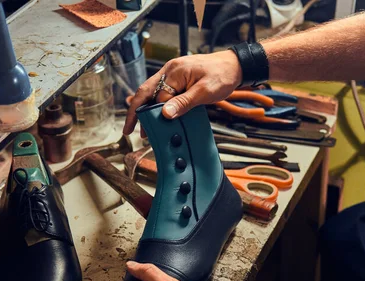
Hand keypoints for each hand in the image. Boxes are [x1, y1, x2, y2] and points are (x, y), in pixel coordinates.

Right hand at [122, 51, 242, 135]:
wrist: (235, 66)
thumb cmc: (223, 75)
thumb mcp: (205, 91)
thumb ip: (184, 102)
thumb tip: (165, 114)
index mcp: (174, 72)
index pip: (158, 97)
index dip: (155, 115)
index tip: (149, 131)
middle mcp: (169, 71)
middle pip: (145, 92)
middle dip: (135, 112)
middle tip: (129, 130)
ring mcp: (172, 74)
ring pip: (151, 93)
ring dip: (145, 110)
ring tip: (142, 128)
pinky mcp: (177, 79)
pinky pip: (162, 92)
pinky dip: (156, 105)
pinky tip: (156, 116)